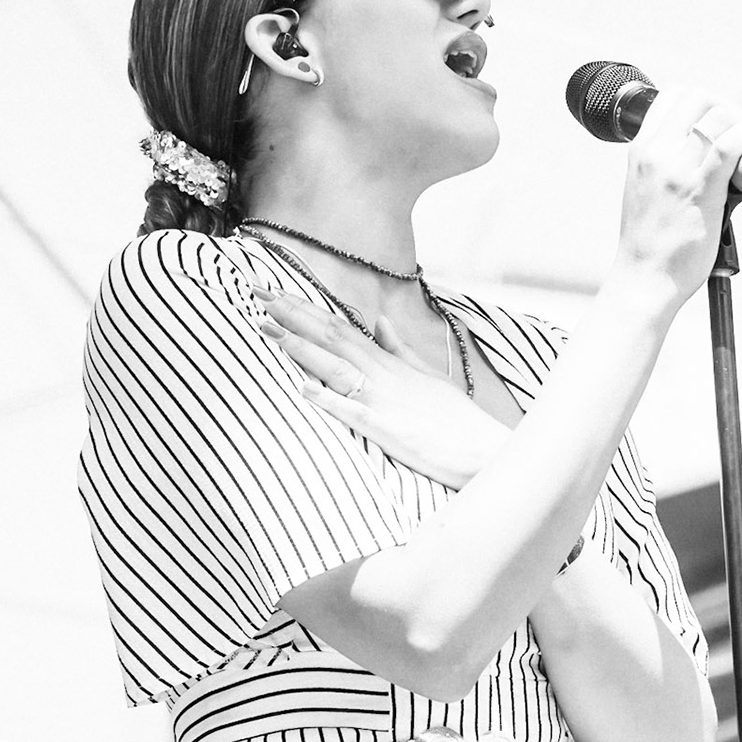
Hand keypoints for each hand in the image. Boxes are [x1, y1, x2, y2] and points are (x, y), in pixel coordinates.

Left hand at [255, 289, 511, 489]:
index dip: (307, 310)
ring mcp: (383, 400)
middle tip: (258, 295)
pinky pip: (352, 412)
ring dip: (301, 348)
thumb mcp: (428, 374)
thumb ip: (399, 347)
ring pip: (336, 367)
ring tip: (269, 330)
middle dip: (294, 316)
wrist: (483, 447)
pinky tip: (302, 389)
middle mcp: (383, 375)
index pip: (342, 328)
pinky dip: (327, 399)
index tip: (277, 294)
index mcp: (390, 362)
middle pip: (332, 338)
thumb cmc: (455, 417)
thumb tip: (380, 321)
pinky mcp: (386, 430)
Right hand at [614, 88, 741, 308]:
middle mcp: (656, 153)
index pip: (673, 95)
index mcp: (641, 150)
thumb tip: (706, 159)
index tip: (720, 118)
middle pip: (699, 98)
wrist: (643, 279)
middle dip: (728, 106)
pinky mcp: (700, 189)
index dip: (704, 99)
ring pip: (719, 116)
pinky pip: (731, 145)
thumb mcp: (645, 190)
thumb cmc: (649, 243)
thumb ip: (666, 168)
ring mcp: (677, 169)